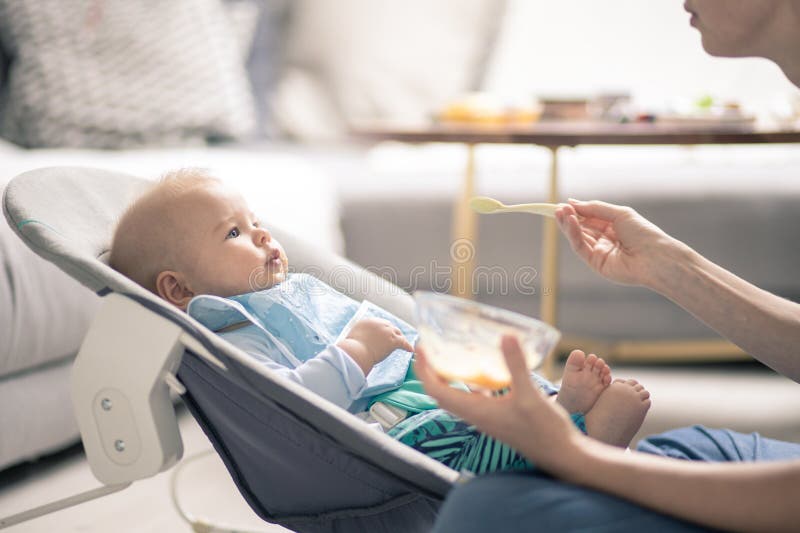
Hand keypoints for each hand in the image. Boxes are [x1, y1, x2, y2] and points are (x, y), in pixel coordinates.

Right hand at [337, 317, 412, 374]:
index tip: (384, 335)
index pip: (379, 324)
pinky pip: (403, 342)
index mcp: (367, 322)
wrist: (356, 352)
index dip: (383, 330)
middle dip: (393, 332)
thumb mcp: (350, 339)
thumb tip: (352, 344)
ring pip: (397, 333)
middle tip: (395, 339)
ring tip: (404, 344)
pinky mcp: (393, 340)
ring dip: (400, 338)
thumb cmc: (350, 350)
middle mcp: (378, 323)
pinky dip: (407, 346)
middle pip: (390, 326)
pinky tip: (410, 350)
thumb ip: (356, 338)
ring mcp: (387, 331)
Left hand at [415, 335, 582, 470]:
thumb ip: (516, 366)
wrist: (562, 455)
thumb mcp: (529, 395)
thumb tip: (506, 336)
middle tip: (429, 346)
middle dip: (430, 370)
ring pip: (457, 395)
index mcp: (476, 412)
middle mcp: (476, 415)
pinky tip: (481, 367)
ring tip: (449, 352)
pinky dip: (470, 381)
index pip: (437, 391)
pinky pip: (475, 397)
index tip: (421, 347)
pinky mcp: (498, 416)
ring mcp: (487, 416)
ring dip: (448, 376)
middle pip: (441, 392)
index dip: (424, 369)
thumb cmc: (545, 430)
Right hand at [555, 199, 681, 286]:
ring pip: (578, 237)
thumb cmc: (643, 233)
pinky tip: (570, 222)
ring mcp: (599, 252)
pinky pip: (580, 247)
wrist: (656, 257)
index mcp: (612, 228)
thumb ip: (594, 208)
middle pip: (581, 228)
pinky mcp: (596, 263)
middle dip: (569, 217)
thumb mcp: (619, 213)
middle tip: (557, 208)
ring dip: (568, 224)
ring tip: (560, 212)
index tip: (563, 204)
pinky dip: (573, 234)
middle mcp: (605, 240)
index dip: (576, 211)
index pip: (589, 218)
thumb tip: (572, 202)